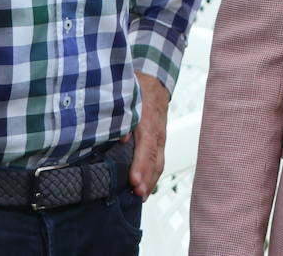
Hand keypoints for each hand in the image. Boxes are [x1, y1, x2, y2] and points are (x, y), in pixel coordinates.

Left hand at [125, 72, 169, 200]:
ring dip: (151, 180)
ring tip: (140, 197)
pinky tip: (145, 189)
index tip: (133, 180)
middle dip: (147, 178)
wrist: (155, 85)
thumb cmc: (138, 92)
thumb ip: (123, 116)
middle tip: (137, 194)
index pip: (146, 147)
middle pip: (154, 159)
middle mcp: (157, 132)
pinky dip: (153, 176)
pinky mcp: (160, 143)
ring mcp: (161, 138)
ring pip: (159, 162)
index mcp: (148, 121)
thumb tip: (122, 138)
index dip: (140, 165)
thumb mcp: (128, 98)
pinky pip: (159, 161)